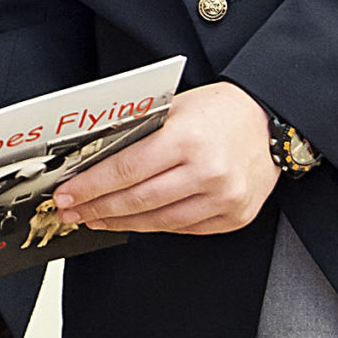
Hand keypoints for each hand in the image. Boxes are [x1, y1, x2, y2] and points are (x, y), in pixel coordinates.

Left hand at [53, 81, 276, 235]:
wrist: (270, 122)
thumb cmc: (219, 111)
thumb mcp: (174, 109)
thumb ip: (138, 133)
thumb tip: (91, 158)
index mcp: (186, 139)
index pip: (125, 170)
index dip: (90, 186)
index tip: (68, 194)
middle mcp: (207, 171)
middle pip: (137, 200)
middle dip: (97, 208)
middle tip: (73, 211)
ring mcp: (224, 198)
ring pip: (158, 221)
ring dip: (121, 223)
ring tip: (96, 219)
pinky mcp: (234, 216)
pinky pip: (183, 228)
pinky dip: (155, 225)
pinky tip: (135, 220)